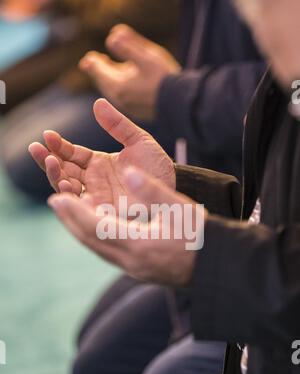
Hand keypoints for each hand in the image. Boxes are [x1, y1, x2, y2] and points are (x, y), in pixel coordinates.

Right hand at [29, 99, 175, 210]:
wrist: (172, 186)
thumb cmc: (155, 164)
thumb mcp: (138, 139)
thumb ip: (118, 125)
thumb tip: (97, 103)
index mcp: (97, 162)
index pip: (70, 153)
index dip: (58, 145)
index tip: (47, 135)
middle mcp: (93, 180)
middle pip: (63, 170)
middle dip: (47, 160)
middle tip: (38, 149)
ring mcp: (97, 196)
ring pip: (68, 188)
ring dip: (56, 176)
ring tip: (51, 163)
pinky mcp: (104, 211)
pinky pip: (83, 207)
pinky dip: (71, 198)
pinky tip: (64, 186)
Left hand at [46, 166, 205, 285]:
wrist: (216, 268)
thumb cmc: (202, 237)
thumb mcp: (180, 209)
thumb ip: (153, 191)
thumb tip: (128, 172)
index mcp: (138, 244)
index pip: (96, 226)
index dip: (74, 211)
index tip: (56, 197)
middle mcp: (130, 261)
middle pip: (90, 240)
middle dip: (70, 220)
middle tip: (55, 202)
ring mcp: (134, 268)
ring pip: (98, 248)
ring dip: (80, 230)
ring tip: (69, 213)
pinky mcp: (139, 270)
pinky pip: (108, 252)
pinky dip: (95, 237)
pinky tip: (96, 228)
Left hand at [79, 24, 180, 120]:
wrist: (180, 105)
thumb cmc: (164, 79)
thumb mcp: (146, 56)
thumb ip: (127, 46)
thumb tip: (111, 38)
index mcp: (118, 85)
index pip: (97, 71)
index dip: (92, 62)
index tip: (88, 59)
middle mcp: (120, 99)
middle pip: (103, 82)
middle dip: (99, 70)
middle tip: (92, 62)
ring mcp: (129, 107)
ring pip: (113, 90)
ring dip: (110, 78)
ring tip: (109, 68)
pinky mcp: (138, 111)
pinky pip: (123, 97)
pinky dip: (120, 87)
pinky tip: (127, 83)